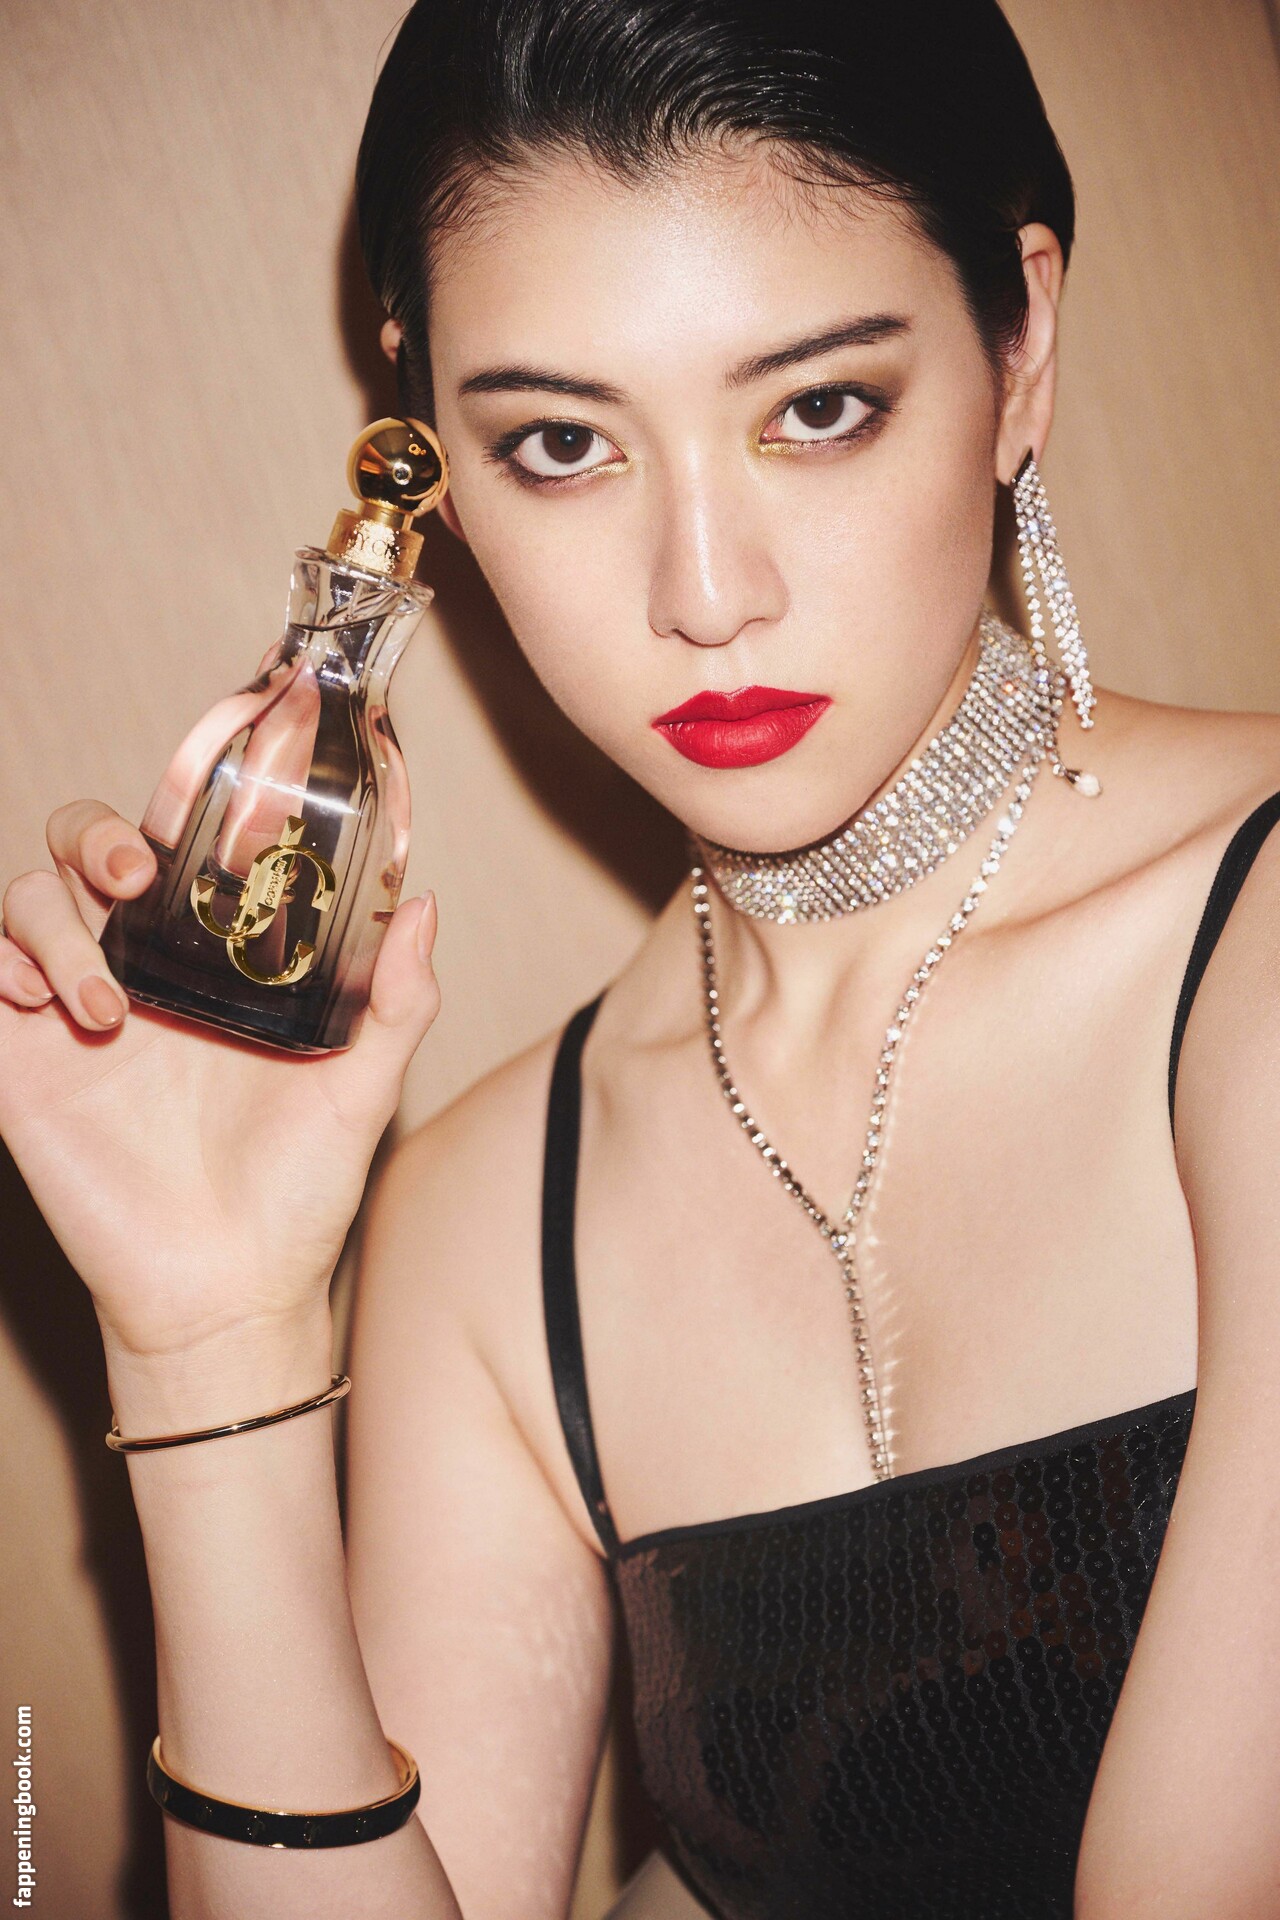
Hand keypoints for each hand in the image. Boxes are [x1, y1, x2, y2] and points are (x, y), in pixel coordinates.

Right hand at [0, 800, 439, 1367]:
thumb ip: (396, 1000)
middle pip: (80, 852)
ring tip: (103, 1003)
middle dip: (93, 836)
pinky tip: (38, 1002)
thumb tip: (423, 909)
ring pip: (23, 904)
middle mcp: (137, 973)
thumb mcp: (362, 1088)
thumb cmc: (299, 1194)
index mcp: (211, 964)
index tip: (208, 812)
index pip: (175, 852)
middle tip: (135, 878)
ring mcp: (70, 1020)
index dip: (176, 811)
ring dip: (49, 925)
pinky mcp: (22, 1073)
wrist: (231, 1294)